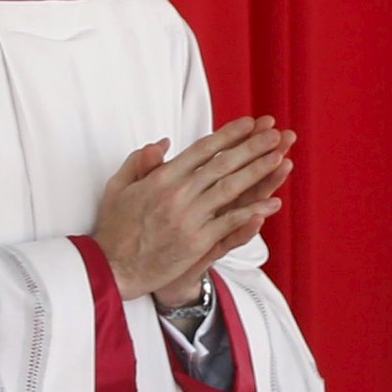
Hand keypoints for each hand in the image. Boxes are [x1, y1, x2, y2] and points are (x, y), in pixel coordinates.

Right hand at [92, 117, 292, 302]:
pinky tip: (271, 202)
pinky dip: (252, 212)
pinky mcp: (196, 241)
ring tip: (280, 156)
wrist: (111, 268)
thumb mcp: (117, 188)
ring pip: (231, 188)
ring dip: (259, 171)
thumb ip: (139, 162)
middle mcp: (176, 194)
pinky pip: (229, 222)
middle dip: (252, 146)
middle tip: (275, 133)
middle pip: (222, 164)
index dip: (229, 135)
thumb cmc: (114, 229)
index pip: (201, 150)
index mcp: (160, 179)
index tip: (249, 123)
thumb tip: (164, 143)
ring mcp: (188, 217)